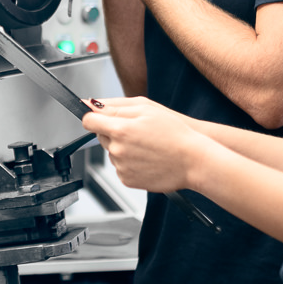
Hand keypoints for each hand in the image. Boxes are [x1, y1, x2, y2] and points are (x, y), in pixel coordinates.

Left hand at [81, 96, 215, 194]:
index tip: (102, 117)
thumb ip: (115, 105)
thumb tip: (91, 104)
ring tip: (147, 146)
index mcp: (120, 129)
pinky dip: (130, 162)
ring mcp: (121, 167)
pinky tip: (147, 158)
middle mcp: (117, 149)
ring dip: (123, 147)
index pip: (89, 121)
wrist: (193, 160)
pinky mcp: (127, 180)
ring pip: (112, 152)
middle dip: (114, 131)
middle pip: (101, 136)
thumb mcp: (146, 108)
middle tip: (138, 131)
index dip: (95, 117)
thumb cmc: (175, 132)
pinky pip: (121, 167)